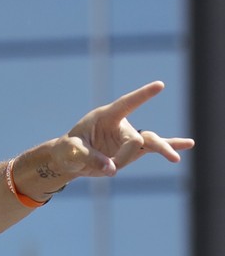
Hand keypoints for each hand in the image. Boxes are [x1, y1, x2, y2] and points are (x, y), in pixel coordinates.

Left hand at [55, 80, 193, 177]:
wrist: (69, 159)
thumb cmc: (68, 150)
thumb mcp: (72, 152)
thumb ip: (91, 158)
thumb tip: (112, 170)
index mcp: (105, 116)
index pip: (126, 103)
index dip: (142, 96)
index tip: (159, 85)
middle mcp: (121, 124)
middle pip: (135, 138)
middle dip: (124, 156)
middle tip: (111, 168)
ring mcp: (128, 136)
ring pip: (150, 140)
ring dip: (162, 150)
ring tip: (175, 160)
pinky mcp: (132, 149)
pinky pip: (153, 147)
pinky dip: (169, 147)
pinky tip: (187, 145)